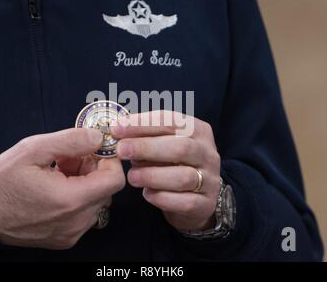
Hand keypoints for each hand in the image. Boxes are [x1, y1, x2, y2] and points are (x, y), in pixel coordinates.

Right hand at [0, 128, 124, 249]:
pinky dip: (77, 198)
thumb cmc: (2, 183)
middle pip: (106, 189)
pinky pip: (84, 214)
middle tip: (68, 158)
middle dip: (93, 168)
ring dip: (85, 182)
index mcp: (70, 199)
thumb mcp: (33, 150)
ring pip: (96, 201)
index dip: (108, 160)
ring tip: (58, 171)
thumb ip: (70, 141)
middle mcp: (76, 221)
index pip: (114, 180)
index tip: (94, 150)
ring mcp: (71, 233)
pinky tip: (56, 188)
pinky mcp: (65, 238)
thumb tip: (98, 137)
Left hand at [111, 111, 220, 231]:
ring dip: (153, 175)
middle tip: (121, 150)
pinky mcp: (205, 204)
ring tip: (132, 176)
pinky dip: (163, 198)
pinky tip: (147, 194)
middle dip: (147, 147)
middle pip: (181, 147)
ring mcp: (210, 180)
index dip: (143, 123)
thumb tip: (117, 130)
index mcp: (198, 131)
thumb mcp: (161, 144)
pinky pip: (185, 202)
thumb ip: (144, 136)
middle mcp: (207, 153)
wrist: (195, 197)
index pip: (172, 121)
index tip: (117, 128)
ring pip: (184, 177)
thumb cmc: (172, 164)